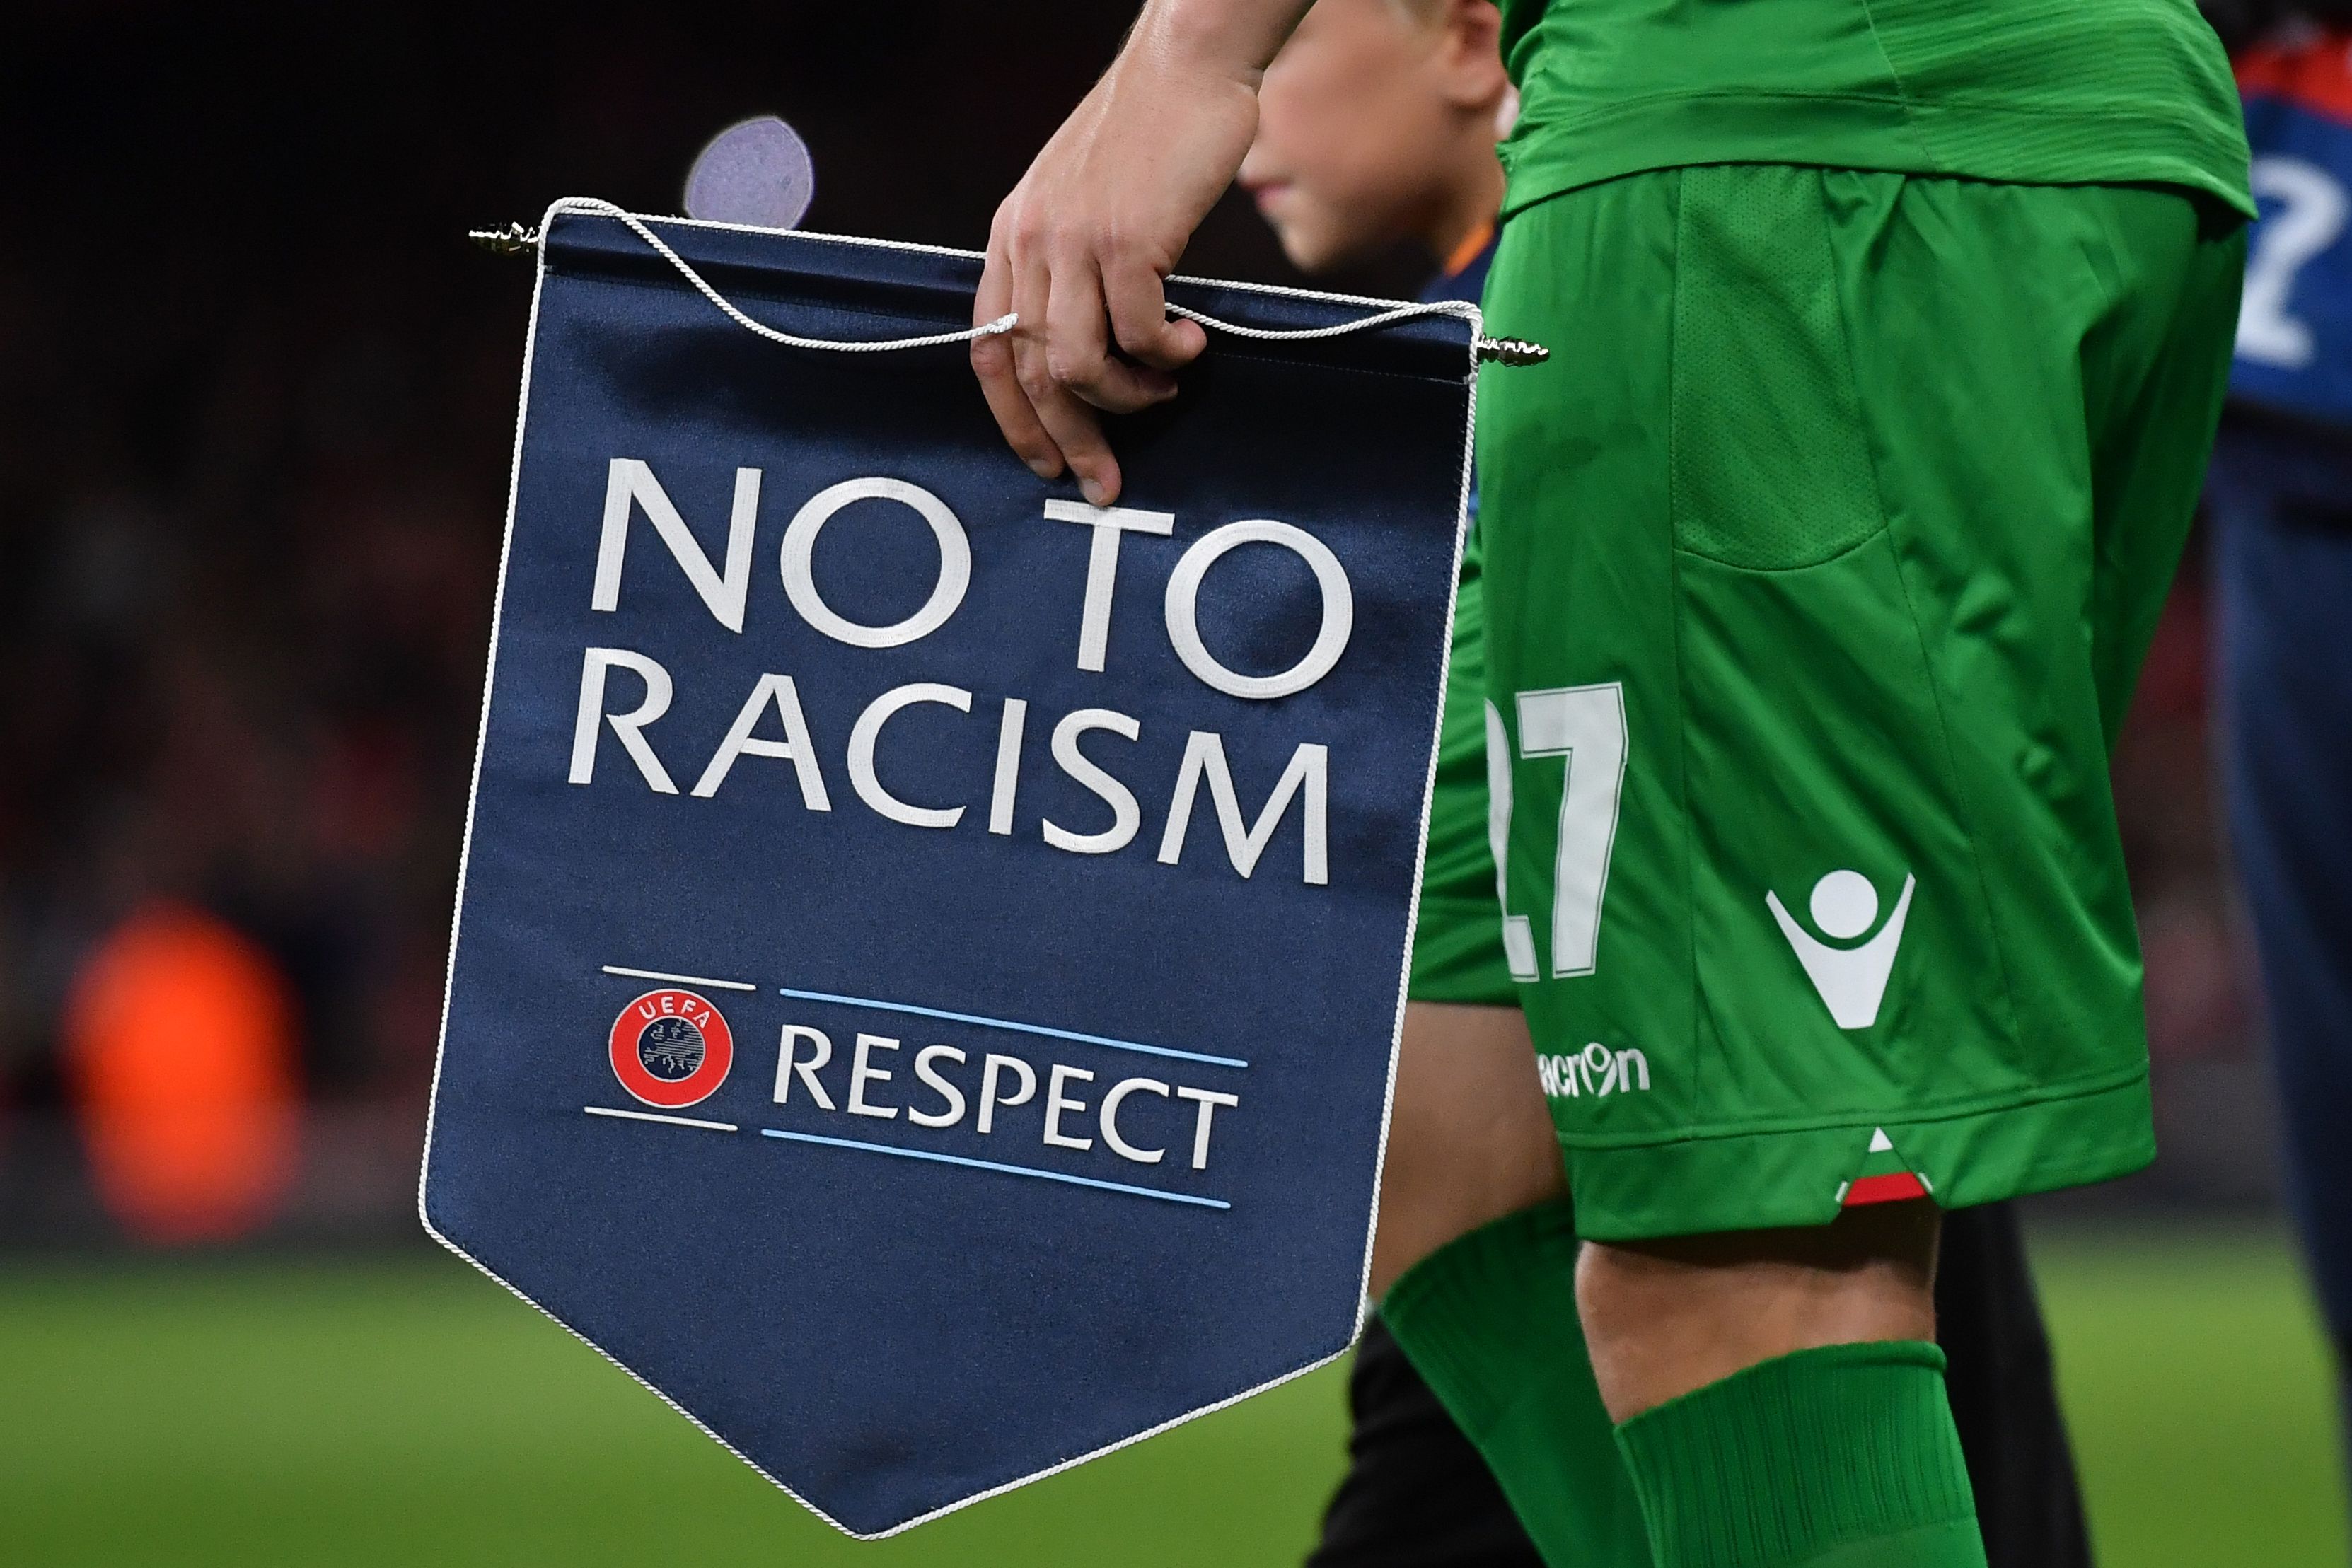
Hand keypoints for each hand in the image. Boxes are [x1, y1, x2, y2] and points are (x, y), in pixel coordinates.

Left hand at [973, 7, 1301, 504]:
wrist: (1185, 62)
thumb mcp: (1080, 196)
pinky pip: (1137, 331)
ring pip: (1078, 363)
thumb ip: (1069, 260)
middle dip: (1070, 439)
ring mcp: (1074, 241)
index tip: (1046, 462)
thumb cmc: (1148, 132)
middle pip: (1033, 371)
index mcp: (1013, 235)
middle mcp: (1031, 241)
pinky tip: (1188, 345)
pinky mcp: (1126, 239)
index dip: (1014, 418)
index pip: (989, 350)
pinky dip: (1166, 355)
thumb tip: (1091, 338)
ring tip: (1162, 388)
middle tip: (1104, 480)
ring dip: (1125, 397)